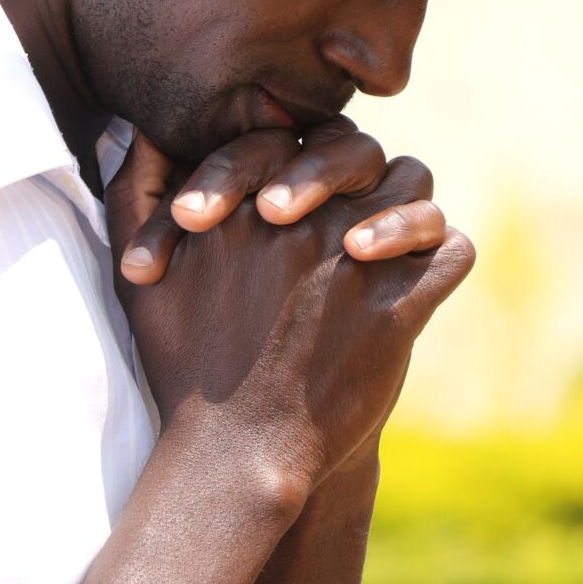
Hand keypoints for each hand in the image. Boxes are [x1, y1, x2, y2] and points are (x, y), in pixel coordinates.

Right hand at [105, 129, 474, 493]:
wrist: (238, 455)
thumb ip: (131, 194)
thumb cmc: (186, 367)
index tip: (286, 201)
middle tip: (343, 207)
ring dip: (405, 206)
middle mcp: (305, 223)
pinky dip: (443, 256)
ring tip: (385, 236)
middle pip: (357, 150)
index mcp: (246, 207)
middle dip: (353, 169)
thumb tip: (135, 128)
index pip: (290, 136)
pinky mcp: (400, 308)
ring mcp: (356, 262)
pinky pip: (451, 251)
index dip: (294, 158)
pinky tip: (421, 274)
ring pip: (413, 186)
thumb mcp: (141, 278)